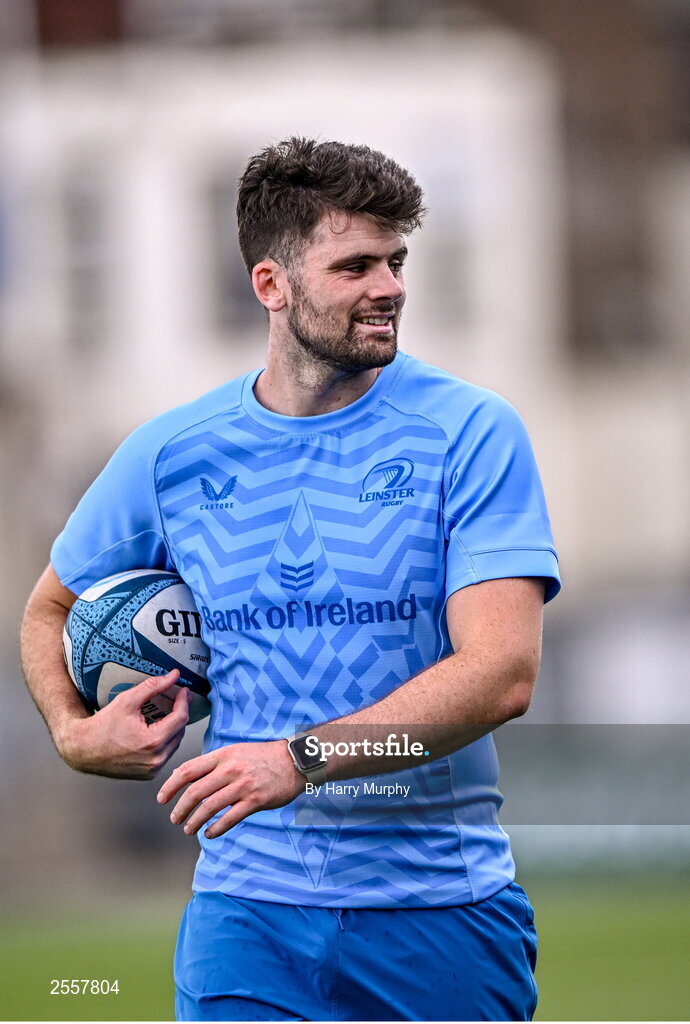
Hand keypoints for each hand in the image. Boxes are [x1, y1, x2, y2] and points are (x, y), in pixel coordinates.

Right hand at [58, 670, 190, 779]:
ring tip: (165, 714)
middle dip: (179, 713)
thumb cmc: (102, 725)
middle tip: (176, 699)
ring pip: (174, 744)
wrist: (83, 749)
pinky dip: (164, 742)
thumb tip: (174, 676)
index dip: (184, 701)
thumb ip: (153, 686)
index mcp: (152, 741)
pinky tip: (156, 731)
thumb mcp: (127, 700)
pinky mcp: (148, 775)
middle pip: (180, 731)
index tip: (183, 691)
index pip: (181, 718)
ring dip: (173, 728)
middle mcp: (155, 759)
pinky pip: (165, 754)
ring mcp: (152, 770)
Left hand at [156, 739, 304, 838]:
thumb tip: (190, 778)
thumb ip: (214, 764)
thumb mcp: (236, 752)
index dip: (171, 786)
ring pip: (209, 808)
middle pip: (195, 792)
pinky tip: (209, 834)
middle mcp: (230, 770)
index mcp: (222, 756)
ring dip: (195, 821)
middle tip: (175, 819)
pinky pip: (229, 819)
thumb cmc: (262, 756)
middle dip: (180, 809)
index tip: (162, 798)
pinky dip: (215, 829)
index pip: (188, 770)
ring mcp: (242, 786)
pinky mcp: (255, 801)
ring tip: (188, 829)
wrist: (293, 760)